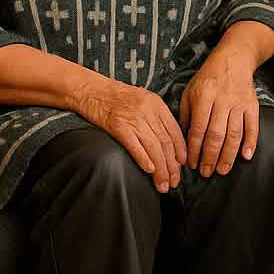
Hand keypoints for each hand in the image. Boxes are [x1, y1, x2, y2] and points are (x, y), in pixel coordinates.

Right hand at [73, 77, 187, 192]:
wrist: (91, 90)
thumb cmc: (116, 97)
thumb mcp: (143, 100)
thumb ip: (156, 117)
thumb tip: (168, 142)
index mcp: (157, 104)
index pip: (174, 131)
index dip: (181, 151)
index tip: (182, 165)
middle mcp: (148, 111)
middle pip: (166, 143)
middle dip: (172, 166)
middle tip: (174, 182)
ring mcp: (133, 118)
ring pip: (153, 148)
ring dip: (160, 169)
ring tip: (162, 184)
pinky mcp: (118, 126)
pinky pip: (135, 146)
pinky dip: (144, 160)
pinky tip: (149, 171)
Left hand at [178, 46, 261, 175]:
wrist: (234, 59)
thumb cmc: (207, 78)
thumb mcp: (190, 91)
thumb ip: (187, 115)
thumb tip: (184, 140)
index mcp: (203, 96)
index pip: (198, 128)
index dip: (195, 149)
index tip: (192, 164)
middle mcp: (222, 100)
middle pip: (216, 134)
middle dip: (210, 157)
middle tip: (206, 173)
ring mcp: (239, 103)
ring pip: (234, 133)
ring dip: (228, 155)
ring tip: (223, 170)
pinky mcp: (252, 105)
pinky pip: (253, 126)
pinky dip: (251, 142)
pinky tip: (246, 156)